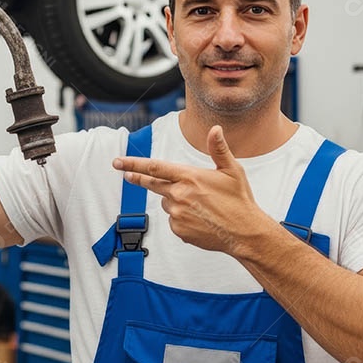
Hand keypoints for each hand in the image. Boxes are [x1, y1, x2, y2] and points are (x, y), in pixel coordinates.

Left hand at [112, 126, 271, 253]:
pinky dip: (182, 217)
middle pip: (152, 184)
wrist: (244, 233)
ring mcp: (177, 214)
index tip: (118, 162)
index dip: (134, 164)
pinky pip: (174, 220)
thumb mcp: (232, 170)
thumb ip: (219, 149)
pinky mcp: (178, 229)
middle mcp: (179, 195)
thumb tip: (215, 129)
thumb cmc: (239, 200)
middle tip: (127, 175)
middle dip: (139, 178)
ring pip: (167, 202)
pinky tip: (200, 219)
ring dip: (175, 200)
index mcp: (189, 177)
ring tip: (199, 205)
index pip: (155, 167)